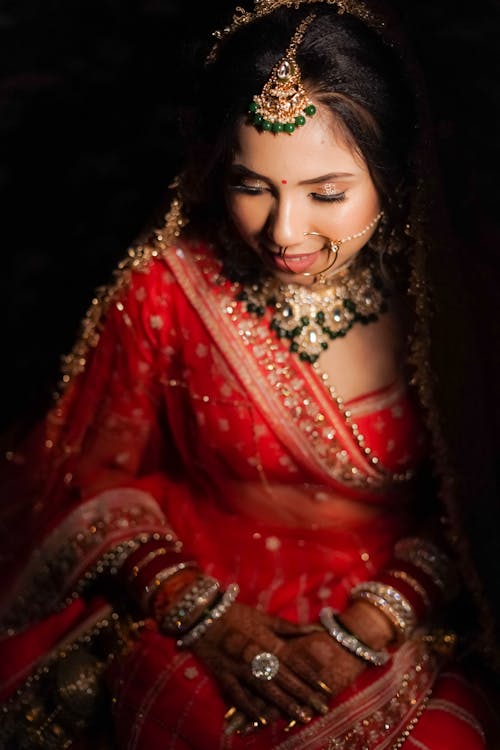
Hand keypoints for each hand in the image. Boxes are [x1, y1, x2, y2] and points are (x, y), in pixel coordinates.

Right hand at [189, 602, 330, 730]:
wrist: (203, 614)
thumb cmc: (237, 614)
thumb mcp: (265, 618)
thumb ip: (290, 628)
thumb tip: (316, 629)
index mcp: (268, 640)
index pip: (294, 661)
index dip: (311, 676)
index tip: (326, 689)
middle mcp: (256, 655)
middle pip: (285, 678)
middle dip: (304, 695)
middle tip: (322, 709)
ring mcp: (239, 667)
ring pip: (266, 689)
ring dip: (284, 704)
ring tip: (301, 717)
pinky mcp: (223, 674)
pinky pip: (238, 694)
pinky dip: (249, 707)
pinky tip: (262, 720)